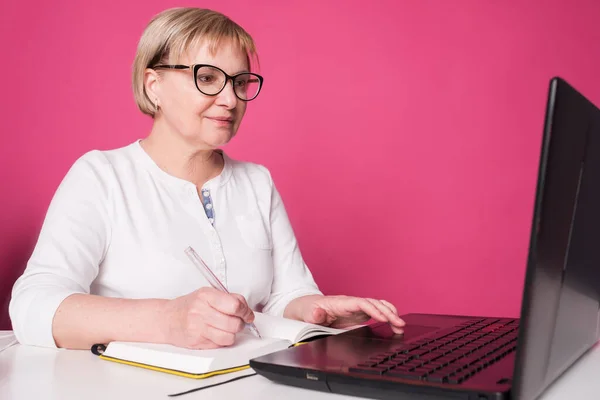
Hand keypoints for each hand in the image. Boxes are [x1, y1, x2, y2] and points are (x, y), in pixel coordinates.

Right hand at [162, 287, 254, 348]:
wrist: (166, 319)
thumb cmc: (189, 306)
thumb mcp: (207, 294)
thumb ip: (228, 299)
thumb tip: (247, 309)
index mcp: (206, 296)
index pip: (235, 305)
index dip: (245, 311)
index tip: (247, 314)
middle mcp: (201, 311)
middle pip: (234, 323)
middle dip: (240, 323)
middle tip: (237, 321)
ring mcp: (198, 328)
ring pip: (229, 336)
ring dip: (233, 334)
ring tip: (227, 328)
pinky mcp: (197, 342)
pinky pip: (220, 344)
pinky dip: (223, 340)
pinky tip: (217, 334)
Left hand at [290, 295, 404, 333]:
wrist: (307, 308)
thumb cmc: (308, 310)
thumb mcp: (307, 313)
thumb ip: (314, 314)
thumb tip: (318, 314)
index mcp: (341, 302)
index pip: (361, 303)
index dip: (373, 309)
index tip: (384, 318)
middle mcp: (352, 303)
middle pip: (373, 304)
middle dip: (387, 312)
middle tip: (399, 324)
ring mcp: (356, 308)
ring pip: (377, 306)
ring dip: (390, 314)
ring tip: (400, 325)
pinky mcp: (358, 314)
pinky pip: (376, 312)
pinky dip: (387, 315)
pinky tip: (394, 323)